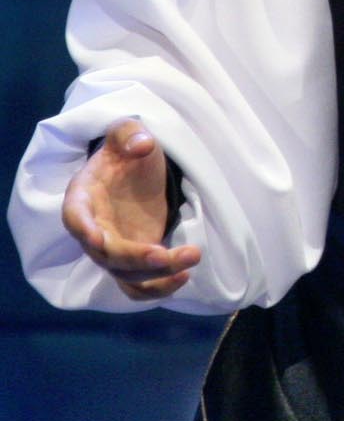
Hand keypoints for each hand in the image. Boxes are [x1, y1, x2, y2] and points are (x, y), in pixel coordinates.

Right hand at [62, 117, 199, 301]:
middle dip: (134, 258)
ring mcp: (113, 249)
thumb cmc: (125, 151)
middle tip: (165, 254)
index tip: (98, 238)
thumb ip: (130, 133)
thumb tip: (142, 145)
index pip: (74, 217)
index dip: (83, 229)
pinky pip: (140, 286)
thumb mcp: (127, 132)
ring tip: (191, 258)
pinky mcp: (134, 260)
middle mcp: (93, 230)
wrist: (134, 170)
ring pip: (125, 276)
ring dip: (156, 276)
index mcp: (83, 197)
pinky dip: (159, 288)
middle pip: (106, 255)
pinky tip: (184, 275)